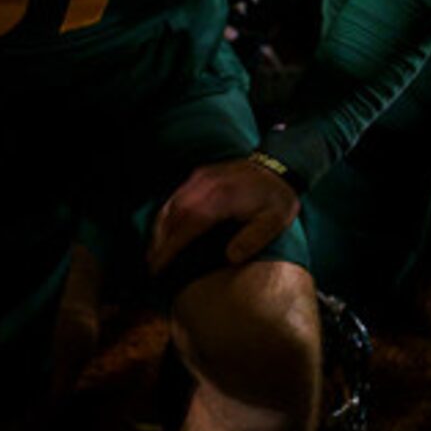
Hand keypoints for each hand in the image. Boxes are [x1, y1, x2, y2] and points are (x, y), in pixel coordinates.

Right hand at [148, 156, 298, 271]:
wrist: (279, 163)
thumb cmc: (277, 197)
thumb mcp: (274, 221)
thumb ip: (252, 239)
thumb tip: (230, 258)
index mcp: (222, 198)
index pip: (188, 225)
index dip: (171, 247)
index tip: (159, 266)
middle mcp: (206, 186)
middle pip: (173, 215)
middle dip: (159, 241)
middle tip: (151, 264)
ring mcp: (201, 178)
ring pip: (171, 204)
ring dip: (159, 228)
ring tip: (153, 251)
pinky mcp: (200, 174)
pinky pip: (176, 195)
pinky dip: (166, 213)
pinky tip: (164, 228)